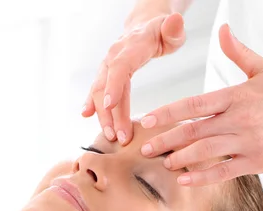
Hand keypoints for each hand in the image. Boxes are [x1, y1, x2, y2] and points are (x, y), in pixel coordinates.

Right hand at [82, 13, 185, 145]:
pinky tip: (87, 116)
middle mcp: (114, 56)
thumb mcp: (173, 30)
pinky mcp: (105, 74)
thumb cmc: (162, 32)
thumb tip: (175, 23)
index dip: (114, 86)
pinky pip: (96, 90)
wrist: (145, 25)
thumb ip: (174, 30)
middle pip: (106, 85)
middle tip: (118, 137)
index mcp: (132, 47)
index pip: (120, 67)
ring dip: (103, 116)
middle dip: (110, 113)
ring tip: (111, 136)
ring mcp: (107, 65)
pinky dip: (91, 104)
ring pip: (99, 91)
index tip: (109, 105)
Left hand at [139, 24, 262, 185]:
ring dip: (180, 159)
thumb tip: (223, 30)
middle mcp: (240, 117)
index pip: (194, 104)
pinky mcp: (259, 160)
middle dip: (165, 140)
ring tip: (163, 164)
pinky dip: (203, 176)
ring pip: (206, 151)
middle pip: (193, 130)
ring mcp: (249, 140)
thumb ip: (238, 53)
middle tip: (144, 148)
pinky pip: (225, 170)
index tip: (147, 120)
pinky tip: (185, 179)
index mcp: (237, 95)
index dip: (167, 113)